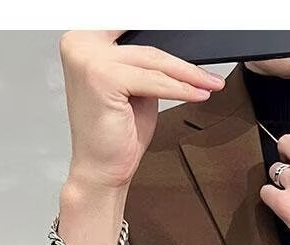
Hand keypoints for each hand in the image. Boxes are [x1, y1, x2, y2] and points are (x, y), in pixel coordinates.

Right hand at [59, 30, 225, 190]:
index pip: (134, 30)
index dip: (165, 34)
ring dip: (188, 75)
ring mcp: (87, 59)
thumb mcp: (134, 88)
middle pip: (147, 46)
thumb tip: (177, 54)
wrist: (101, 168)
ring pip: (153, 62)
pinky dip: (180, 89)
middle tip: (210, 74)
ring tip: (210, 84)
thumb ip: (145, 65)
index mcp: (83, 41)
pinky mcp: (102, 77)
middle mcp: (79, 44)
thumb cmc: (114, 133)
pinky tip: (197, 94)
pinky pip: (154, 81)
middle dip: (184, 62)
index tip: (195, 34)